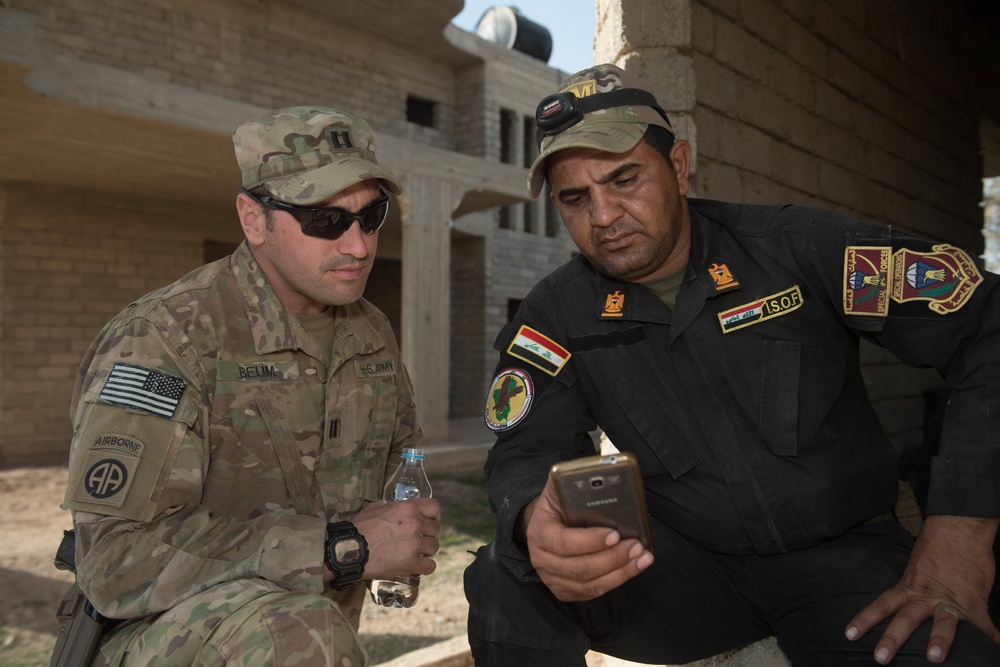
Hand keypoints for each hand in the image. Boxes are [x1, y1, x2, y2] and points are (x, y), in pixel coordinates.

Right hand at [346, 498, 440, 580]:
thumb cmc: (359, 528)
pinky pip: (430, 566)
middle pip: (435, 529)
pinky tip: (414, 565)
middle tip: (415, 540)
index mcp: (408, 508)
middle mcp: (415, 524)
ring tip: (412, 553)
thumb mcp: (375, 507)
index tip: (427, 520)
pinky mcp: (412, 563)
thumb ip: (393, 506)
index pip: (434, 507)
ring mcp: (415, 544)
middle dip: (427, 534)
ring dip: (425, 551)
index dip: (432, 515)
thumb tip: (399, 507)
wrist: (348, 550)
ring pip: (434, 547)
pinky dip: (424, 567)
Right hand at [523, 473, 652, 601]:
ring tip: (641, 558)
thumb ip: (570, 480)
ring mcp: (552, 578)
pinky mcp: (565, 591)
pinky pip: (592, 593)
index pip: (564, 543)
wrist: (542, 526)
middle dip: (612, 558)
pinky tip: (632, 568)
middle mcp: (542, 560)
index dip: (591, 542)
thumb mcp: (557, 489)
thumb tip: (597, 468)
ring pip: (589, 585)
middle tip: (636, 546)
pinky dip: (616, 581)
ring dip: (619, 572)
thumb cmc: (556, 507)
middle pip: (580, 568)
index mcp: (540, 532)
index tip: (615, 533)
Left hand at [844, 515, 999, 663]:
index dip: (865, 620)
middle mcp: (926, 596)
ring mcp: (950, 600)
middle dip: (892, 640)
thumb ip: (917, 588)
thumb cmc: (938, 546)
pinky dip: (990, 637)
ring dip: (938, 641)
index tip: (850, 635)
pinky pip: (983, 625)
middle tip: (880, 658)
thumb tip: (914, 601)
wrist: (958, 528)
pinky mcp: (973, 601)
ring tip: (934, 658)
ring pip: (942, 623)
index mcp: (910, 587)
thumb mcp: (918, 568)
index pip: (882, 605)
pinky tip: (994, 646)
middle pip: (905, 620)